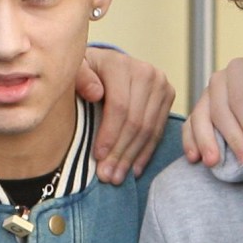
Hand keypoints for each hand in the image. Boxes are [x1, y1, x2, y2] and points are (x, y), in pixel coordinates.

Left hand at [77, 47, 176, 183]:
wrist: (104, 64)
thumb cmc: (84, 72)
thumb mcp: (74, 70)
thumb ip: (80, 78)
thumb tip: (96, 93)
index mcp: (121, 65)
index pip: (120, 106)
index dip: (109, 135)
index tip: (98, 157)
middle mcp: (147, 72)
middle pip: (136, 121)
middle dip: (120, 152)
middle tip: (108, 176)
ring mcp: (161, 84)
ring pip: (148, 129)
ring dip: (132, 157)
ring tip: (118, 177)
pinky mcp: (168, 96)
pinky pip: (158, 131)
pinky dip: (145, 152)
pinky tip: (134, 169)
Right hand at [181, 51, 242, 165]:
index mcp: (239, 69)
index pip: (240, 97)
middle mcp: (218, 80)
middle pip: (219, 111)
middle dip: (233, 138)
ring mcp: (206, 96)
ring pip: (199, 118)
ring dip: (205, 142)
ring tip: (213, 163)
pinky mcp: (200, 111)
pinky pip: (189, 125)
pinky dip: (189, 142)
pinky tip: (194, 158)